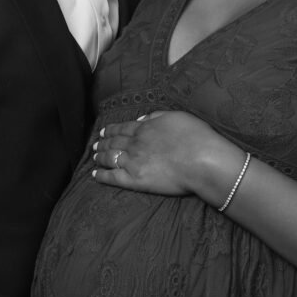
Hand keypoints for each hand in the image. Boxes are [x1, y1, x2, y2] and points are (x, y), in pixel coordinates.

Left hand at [91, 110, 222, 195]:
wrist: (202, 161)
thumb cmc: (196, 137)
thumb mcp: (177, 117)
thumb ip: (157, 116)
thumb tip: (143, 118)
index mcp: (145, 128)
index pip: (122, 128)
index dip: (111, 130)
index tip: (104, 131)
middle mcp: (135, 143)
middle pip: (113, 142)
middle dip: (102, 143)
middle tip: (95, 145)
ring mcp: (133, 161)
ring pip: (110, 157)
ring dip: (100, 156)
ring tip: (94, 157)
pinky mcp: (135, 180)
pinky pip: (113, 177)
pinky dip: (102, 175)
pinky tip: (95, 174)